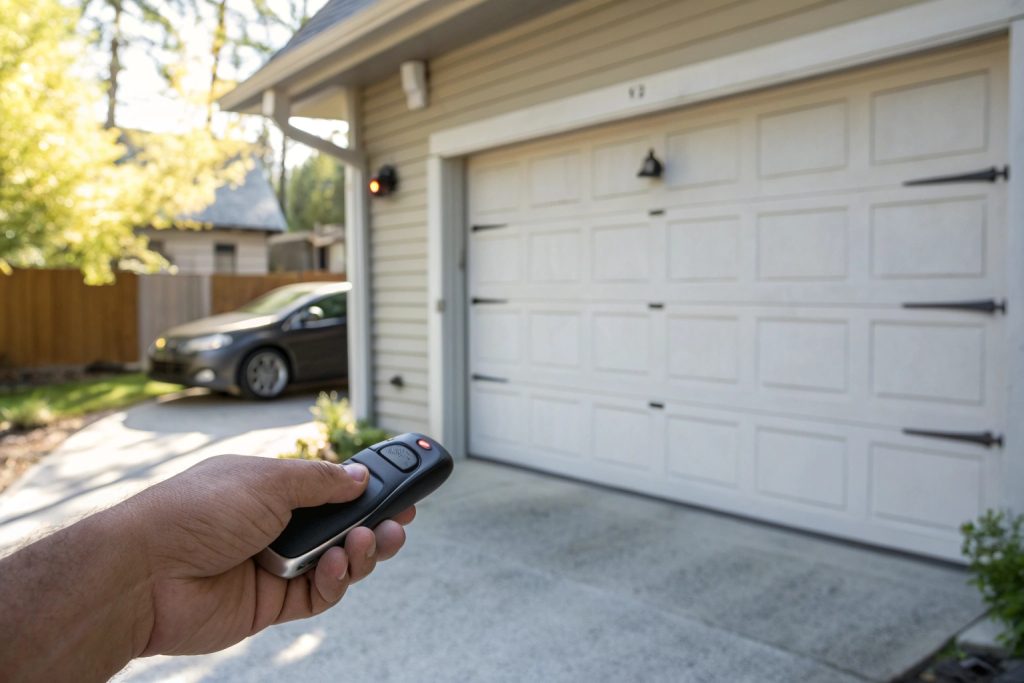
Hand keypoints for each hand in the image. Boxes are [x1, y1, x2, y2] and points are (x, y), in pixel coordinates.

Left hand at [124, 455, 414, 655]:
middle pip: (341, 525)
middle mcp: (274, 526)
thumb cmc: (197, 512)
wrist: (146, 571)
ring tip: (374, 539)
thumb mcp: (269, 479)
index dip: (368, 483)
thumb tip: (360, 475)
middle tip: (403, 516)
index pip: (331, 485)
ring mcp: (273, 566)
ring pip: (337, 561)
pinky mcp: (269, 605)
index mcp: (270, 488)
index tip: (407, 479)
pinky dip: (335, 581)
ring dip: (362, 550)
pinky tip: (336, 566)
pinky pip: (318, 595)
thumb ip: (322, 481)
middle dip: (376, 520)